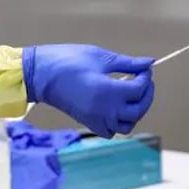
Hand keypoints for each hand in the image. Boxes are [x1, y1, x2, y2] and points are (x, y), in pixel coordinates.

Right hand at [23, 45, 154, 137]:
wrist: (39, 74)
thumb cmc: (67, 60)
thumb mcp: (99, 56)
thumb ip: (127, 63)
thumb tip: (149, 63)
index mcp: (109, 92)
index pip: (140, 89)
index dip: (146, 77)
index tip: (144, 67)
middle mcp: (106, 111)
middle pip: (139, 109)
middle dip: (147, 94)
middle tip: (144, 80)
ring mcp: (97, 119)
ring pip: (128, 125)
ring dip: (135, 111)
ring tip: (132, 95)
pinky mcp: (88, 122)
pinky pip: (111, 131)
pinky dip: (118, 123)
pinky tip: (116, 108)